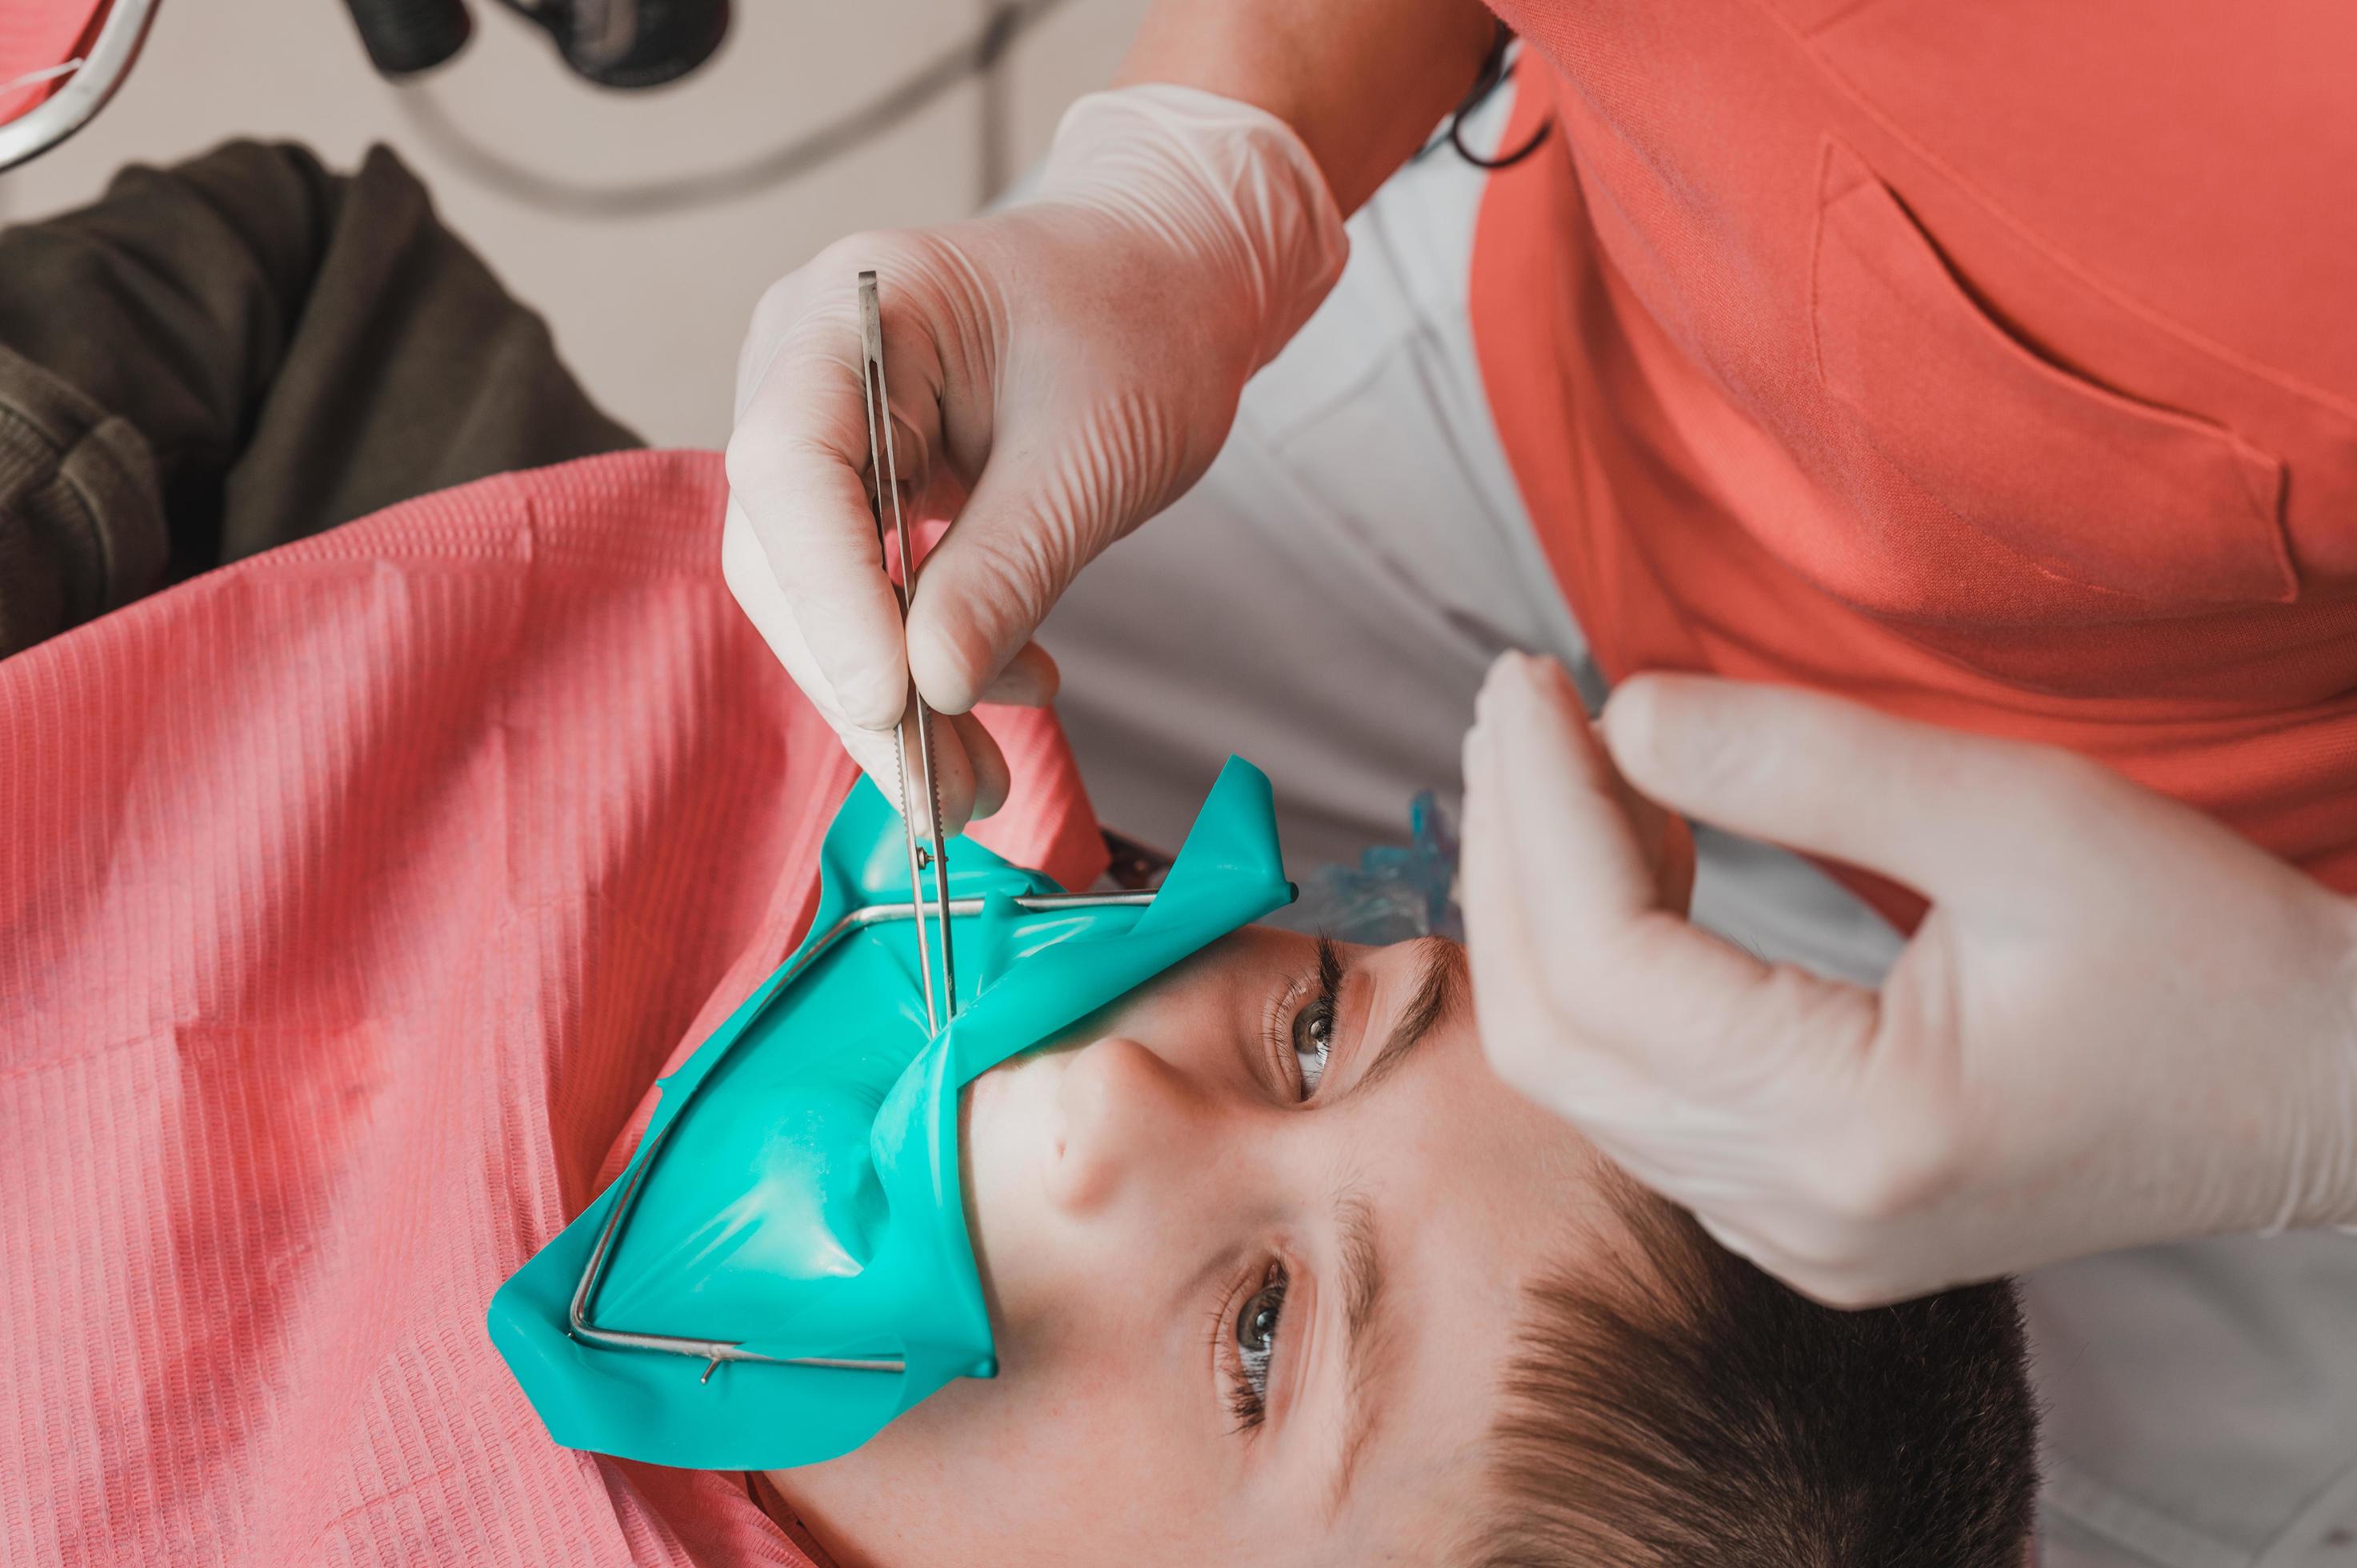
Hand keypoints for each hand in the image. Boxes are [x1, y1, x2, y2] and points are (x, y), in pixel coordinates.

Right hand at [724, 86, 1345, 832]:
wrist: (1167, 280)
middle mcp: (805, 360)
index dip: (830, 598)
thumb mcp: (1093, 454)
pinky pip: (863, 589)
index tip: (892, 704)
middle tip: (943, 798)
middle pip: (787, 550)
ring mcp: (822, 423)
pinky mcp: (855, 483)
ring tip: (981, 787)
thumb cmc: (1142, 328)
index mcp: (856, 306)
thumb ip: (1007, 568)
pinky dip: (925, 660)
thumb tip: (929, 692)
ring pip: (816, 592)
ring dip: (896, 699)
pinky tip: (1005, 695)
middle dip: (866, 685)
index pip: (791, 465)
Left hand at [1461, 653, 2356, 1305]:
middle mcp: (1799, 1214)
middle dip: (1510, 851)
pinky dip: (1599, 970)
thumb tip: (1615, 714)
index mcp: (1858, 1130)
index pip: (1606, 968)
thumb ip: (1809, 764)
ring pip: (1575, 1073)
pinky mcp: (1796, 1220)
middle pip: (1553, 1034)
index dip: (1539, 809)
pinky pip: (1633, 1097)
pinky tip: (1631, 854)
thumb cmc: (2205, 951)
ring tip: (1561, 758)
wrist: (2318, 1093)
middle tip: (1516, 702)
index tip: (1527, 679)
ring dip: (1541, 907)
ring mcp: (1790, 1236)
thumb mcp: (2024, 815)